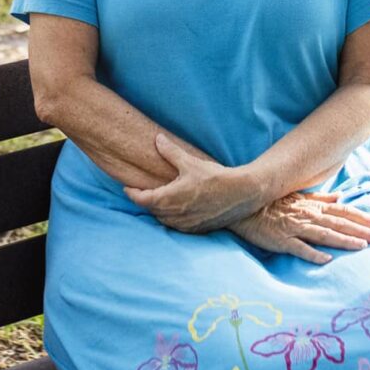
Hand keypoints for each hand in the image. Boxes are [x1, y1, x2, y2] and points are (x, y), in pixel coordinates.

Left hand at [125, 132, 270, 233]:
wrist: (242, 194)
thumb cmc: (215, 177)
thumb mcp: (190, 162)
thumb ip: (170, 152)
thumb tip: (157, 139)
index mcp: (169, 198)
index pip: (142, 199)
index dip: (132, 193)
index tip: (127, 187)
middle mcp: (175, 215)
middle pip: (152, 210)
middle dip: (146, 200)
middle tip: (142, 190)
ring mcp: (186, 224)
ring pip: (164, 219)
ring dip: (159, 210)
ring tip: (159, 199)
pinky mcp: (198, 229)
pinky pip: (178, 226)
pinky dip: (173, 218)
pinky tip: (177, 209)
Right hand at [227, 192, 369, 264]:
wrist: (243, 206)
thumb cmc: (270, 203)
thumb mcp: (297, 197)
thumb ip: (318, 199)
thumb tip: (339, 198)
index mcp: (312, 207)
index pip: (343, 212)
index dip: (362, 218)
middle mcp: (307, 216)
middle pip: (339, 223)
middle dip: (361, 230)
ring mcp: (294, 228)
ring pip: (324, 235)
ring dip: (343, 240)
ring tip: (362, 246)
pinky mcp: (280, 240)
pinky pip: (298, 248)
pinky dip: (312, 254)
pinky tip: (326, 261)